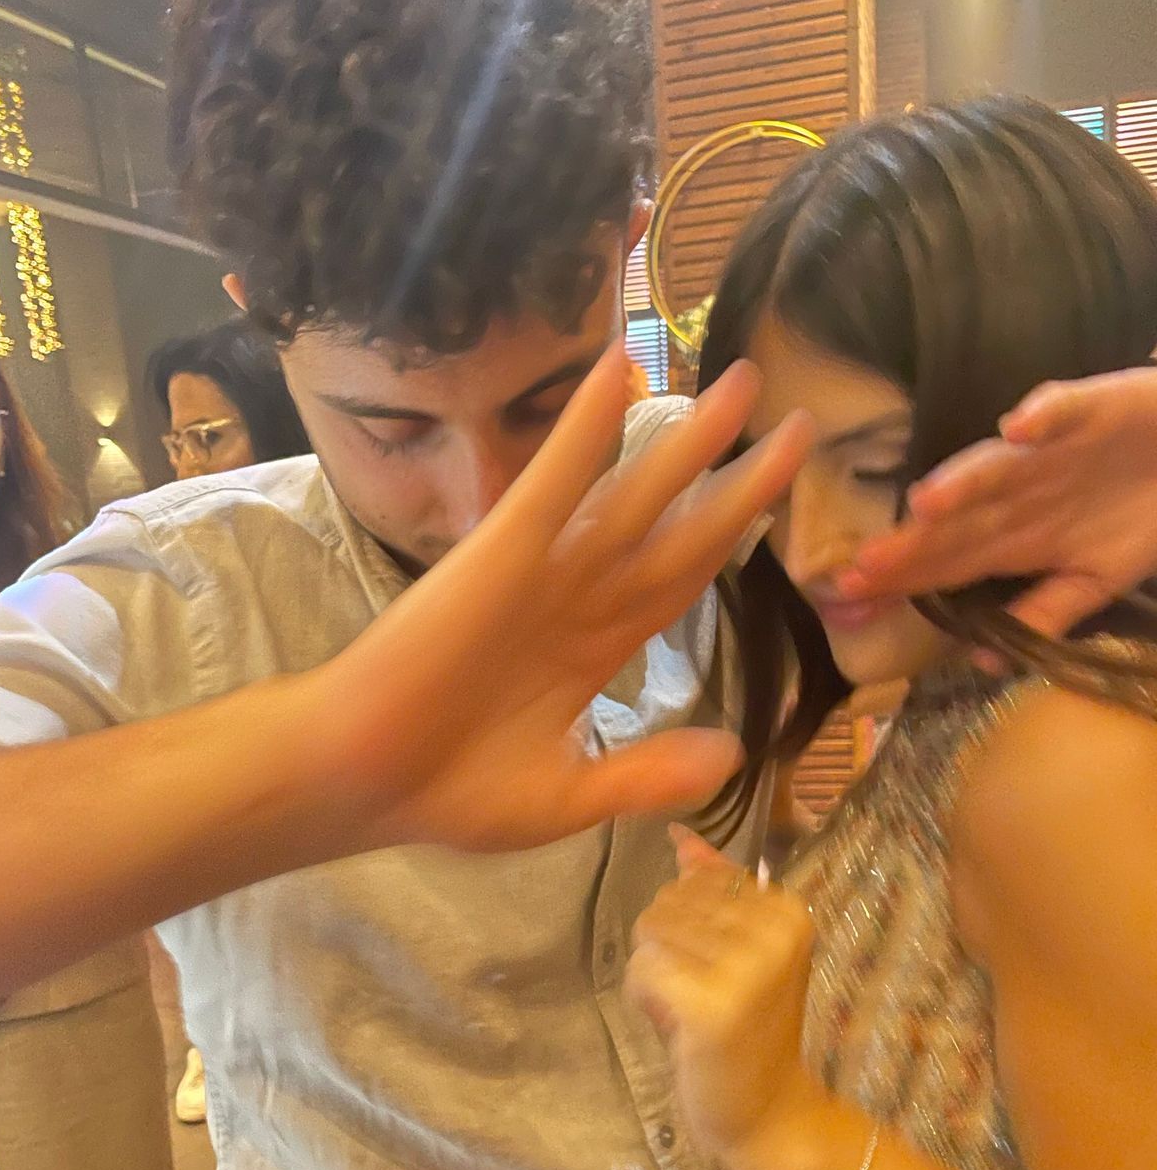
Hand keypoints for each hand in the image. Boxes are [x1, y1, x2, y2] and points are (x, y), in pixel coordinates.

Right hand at [308, 344, 812, 851]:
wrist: (367, 784)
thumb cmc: (451, 791)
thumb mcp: (569, 798)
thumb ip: (645, 774)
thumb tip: (730, 757)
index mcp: (597, 650)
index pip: (682, 581)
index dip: (734, 537)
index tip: (781, 495)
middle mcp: (581, 599)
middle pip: (680, 529)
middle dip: (739, 479)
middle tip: (802, 423)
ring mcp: (546, 572)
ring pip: (635, 495)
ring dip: (689, 440)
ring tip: (744, 382)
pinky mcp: (502, 554)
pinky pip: (554, 483)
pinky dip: (585, 429)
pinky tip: (619, 371)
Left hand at [627, 828, 816, 1169]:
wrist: (769, 1112)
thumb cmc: (748, 1028)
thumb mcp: (741, 947)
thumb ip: (713, 888)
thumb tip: (678, 833)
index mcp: (788, 908)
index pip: (694, 878)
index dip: (688, 924)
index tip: (720, 968)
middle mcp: (774, 930)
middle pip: (666, 903)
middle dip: (667, 950)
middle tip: (702, 996)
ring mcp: (746, 967)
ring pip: (649, 934)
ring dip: (654, 975)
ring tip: (689, 1011)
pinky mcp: (711, 1004)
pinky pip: (641, 969)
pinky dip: (644, 998)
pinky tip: (675, 1025)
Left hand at [837, 366, 1156, 639]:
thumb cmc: (1135, 514)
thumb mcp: (1094, 580)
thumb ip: (1044, 615)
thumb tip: (982, 661)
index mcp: (1014, 537)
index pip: (946, 564)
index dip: (903, 583)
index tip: (854, 603)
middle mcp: (1016, 493)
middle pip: (955, 523)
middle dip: (910, 546)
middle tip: (862, 568)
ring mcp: (1045, 451)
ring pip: (995, 468)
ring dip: (961, 483)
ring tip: (925, 504)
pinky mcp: (1086, 408)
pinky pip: (1061, 410)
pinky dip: (1042, 416)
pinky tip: (1019, 428)